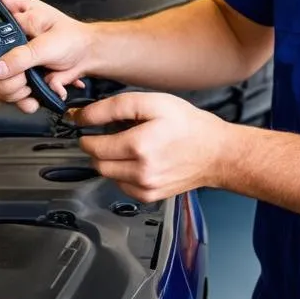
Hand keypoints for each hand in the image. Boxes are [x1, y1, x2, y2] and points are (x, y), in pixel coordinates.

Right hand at [0, 0, 91, 113]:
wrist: (87, 56)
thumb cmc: (71, 36)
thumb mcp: (48, 40)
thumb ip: (21, 55)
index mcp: (6, 19)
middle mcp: (0, 40)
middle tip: (17, 76)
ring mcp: (5, 62)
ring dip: (9, 89)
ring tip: (30, 82)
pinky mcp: (13, 78)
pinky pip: (3, 95)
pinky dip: (19, 100)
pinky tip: (31, 97)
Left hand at [73, 92, 233, 202]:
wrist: (216, 152)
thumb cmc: (189, 125)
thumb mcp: (153, 102)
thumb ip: (115, 106)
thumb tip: (84, 116)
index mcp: (139, 146)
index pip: (93, 145)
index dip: (87, 131)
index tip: (86, 123)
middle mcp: (140, 171)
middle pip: (97, 162)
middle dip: (98, 145)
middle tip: (114, 131)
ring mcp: (145, 187)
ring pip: (107, 174)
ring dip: (110, 159)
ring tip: (131, 144)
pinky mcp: (149, 196)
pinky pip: (121, 184)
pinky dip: (122, 171)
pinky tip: (139, 159)